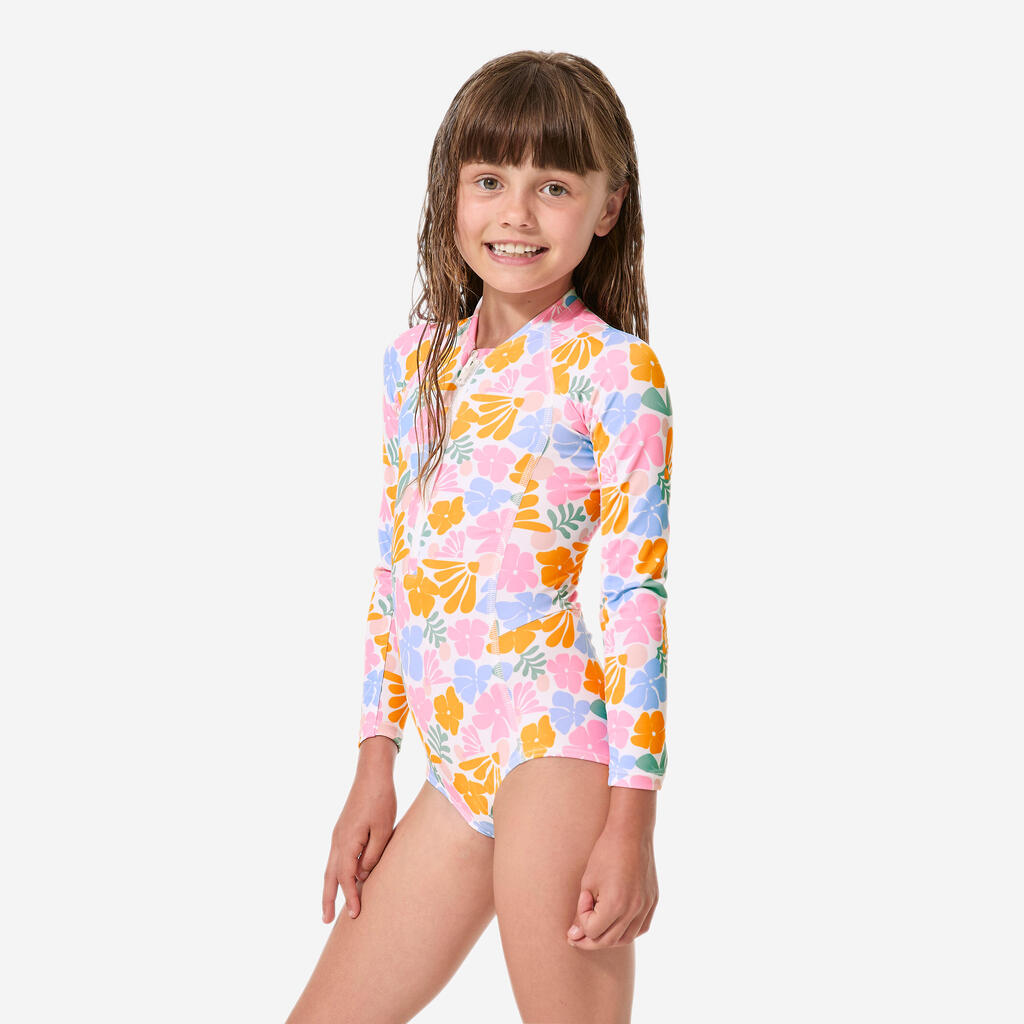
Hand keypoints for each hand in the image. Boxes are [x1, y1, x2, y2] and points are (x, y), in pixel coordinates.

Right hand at [321, 766, 397, 922]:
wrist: (372, 775)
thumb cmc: (381, 800)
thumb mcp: (384, 830)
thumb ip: (372, 855)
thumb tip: (362, 875)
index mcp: (347, 842)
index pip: (347, 878)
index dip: (351, 897)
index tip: (356, 915)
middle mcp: (338, 841)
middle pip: (330, 877)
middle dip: (328, 899)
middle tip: (326, 921)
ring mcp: (338, 835)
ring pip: (330, 868)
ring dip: (329, 888)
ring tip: (329, 907)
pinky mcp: (342, 830)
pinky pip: (335, 858)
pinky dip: (335, 873)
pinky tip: (341, 879)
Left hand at [566, 822, 658, 949]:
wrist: (631, 833)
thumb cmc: (605, 853)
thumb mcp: (588, 881)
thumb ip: (581, 912)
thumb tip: (575, 936)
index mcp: (615, 904)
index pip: (592, 930)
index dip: (581, 920)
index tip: (583, 899)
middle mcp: (633, 909)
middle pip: (608, 940)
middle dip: (589, 940)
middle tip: (577, 934)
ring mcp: (645, 906)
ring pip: (626, 938)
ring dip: (608, 939)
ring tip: (596, 929)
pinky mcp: (652, 901)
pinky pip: (641, 928)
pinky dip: (627, 931)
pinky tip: (617, 924)